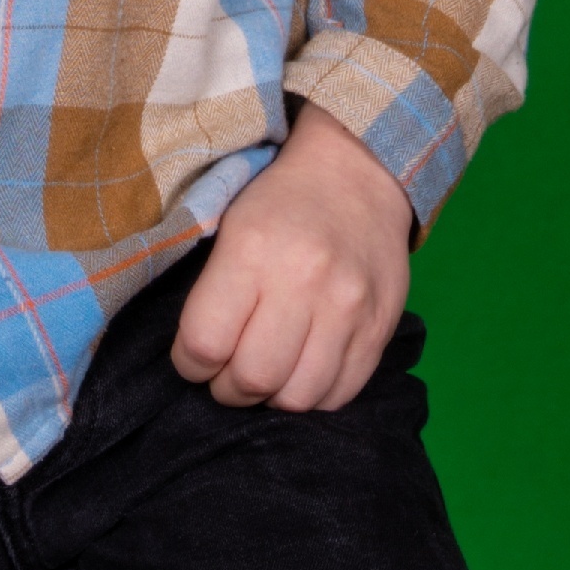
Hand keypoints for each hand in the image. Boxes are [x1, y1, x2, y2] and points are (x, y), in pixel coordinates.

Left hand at [173, 108, 412, 410]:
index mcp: (252, 251)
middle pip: (252, 379)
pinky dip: (313, 396)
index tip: (194, 358)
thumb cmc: (278, 201)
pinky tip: (301, 371)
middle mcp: (304, 282)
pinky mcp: (380, 327)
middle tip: (226, 374)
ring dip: (272, 398)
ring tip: (266, 374)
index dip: (189, 364)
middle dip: (228, 390)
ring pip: (298, 398)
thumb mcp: (227, 225)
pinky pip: (341, 394)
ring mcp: (349, 309)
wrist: (358, 171)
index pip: (204, 343)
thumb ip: (210, 291)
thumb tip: (196, 361)